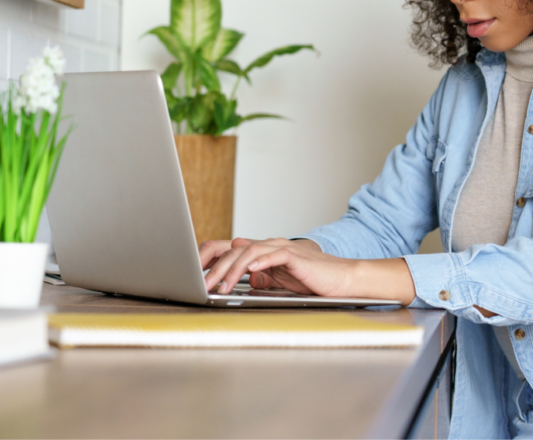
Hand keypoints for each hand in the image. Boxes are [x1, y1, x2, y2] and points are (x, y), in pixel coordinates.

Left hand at [200, 237, 354, 296]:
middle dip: (213, 268)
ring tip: (220, 286)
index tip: (189, 274)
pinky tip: (249, 271)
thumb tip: (240, 275)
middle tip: (199, 285)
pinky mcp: (296, 257)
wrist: (342, 280)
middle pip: (232, 250)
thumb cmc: (312, 281)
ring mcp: (282, 249)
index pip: (227, 249)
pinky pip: (274, 255)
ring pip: (249, 253)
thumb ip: (259, 276)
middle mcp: (268, 246)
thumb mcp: (278, 281)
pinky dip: (260, 262)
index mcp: (261, 252)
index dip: (207, 259)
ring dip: (232, 271)